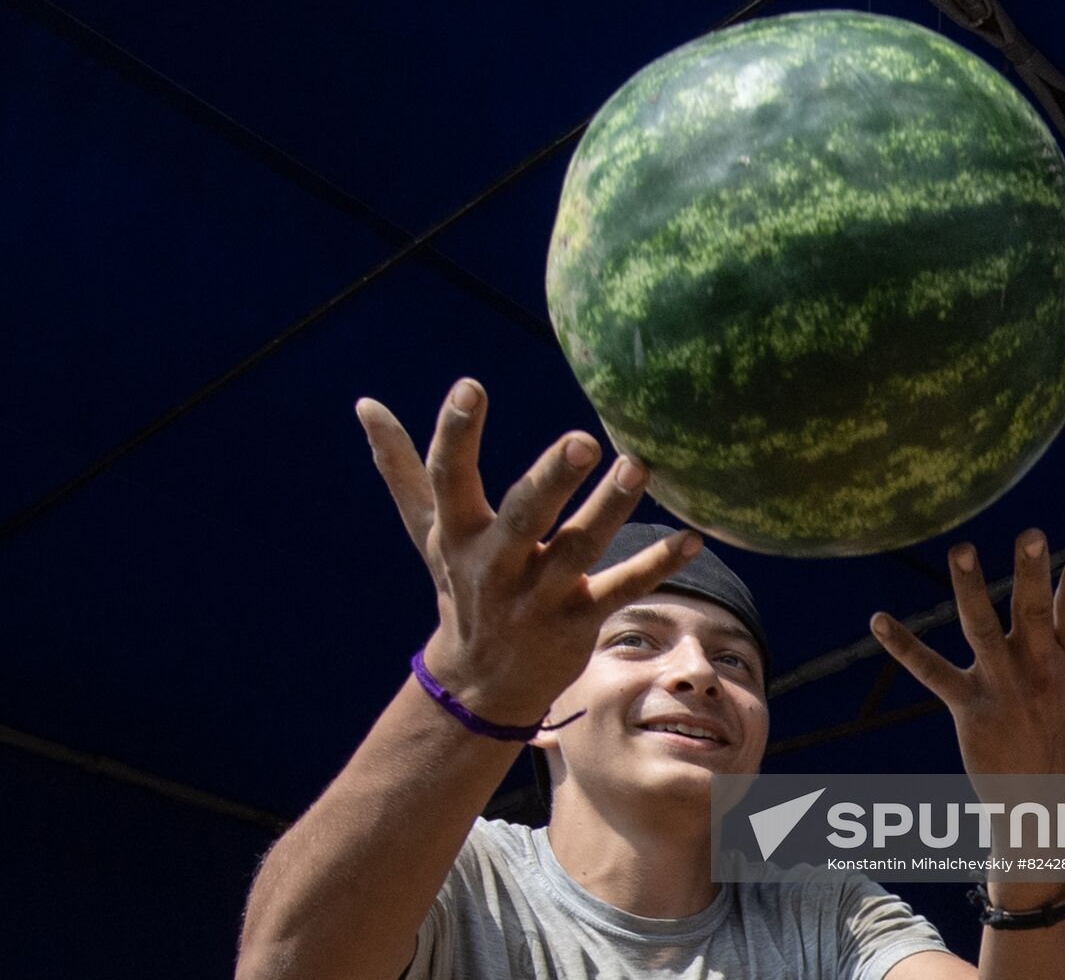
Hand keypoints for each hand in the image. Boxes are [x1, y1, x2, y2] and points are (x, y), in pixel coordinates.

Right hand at [355, 378, 701, 726]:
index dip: (456, 435)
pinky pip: (622, 588)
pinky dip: (657, 564)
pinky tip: (692, 536)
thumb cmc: (459, 585)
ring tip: (639, 466)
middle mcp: (497, 564)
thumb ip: (402, 468)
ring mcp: (540, 596)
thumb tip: (365, 404)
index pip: (450, 479)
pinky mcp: (580, 620)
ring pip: (578, 548)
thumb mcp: (426, 531)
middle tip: (583, 440)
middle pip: (521, 516)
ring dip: (609, 510)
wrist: (480, 684)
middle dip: (550, 479)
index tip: (470, 387)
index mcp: (458, 535)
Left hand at [869, 529, 1064, 777]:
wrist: (1039, 802)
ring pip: (984, 631)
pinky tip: (878, 620)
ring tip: (962, 550)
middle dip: (1033, 575)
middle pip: (1036, 615)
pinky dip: (903, 647)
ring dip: (971, 590)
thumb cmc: (1063, 735)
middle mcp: (1037, 670)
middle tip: (1032, 535)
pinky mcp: (968, 706)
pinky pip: (932, 672)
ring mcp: (1002, 687)